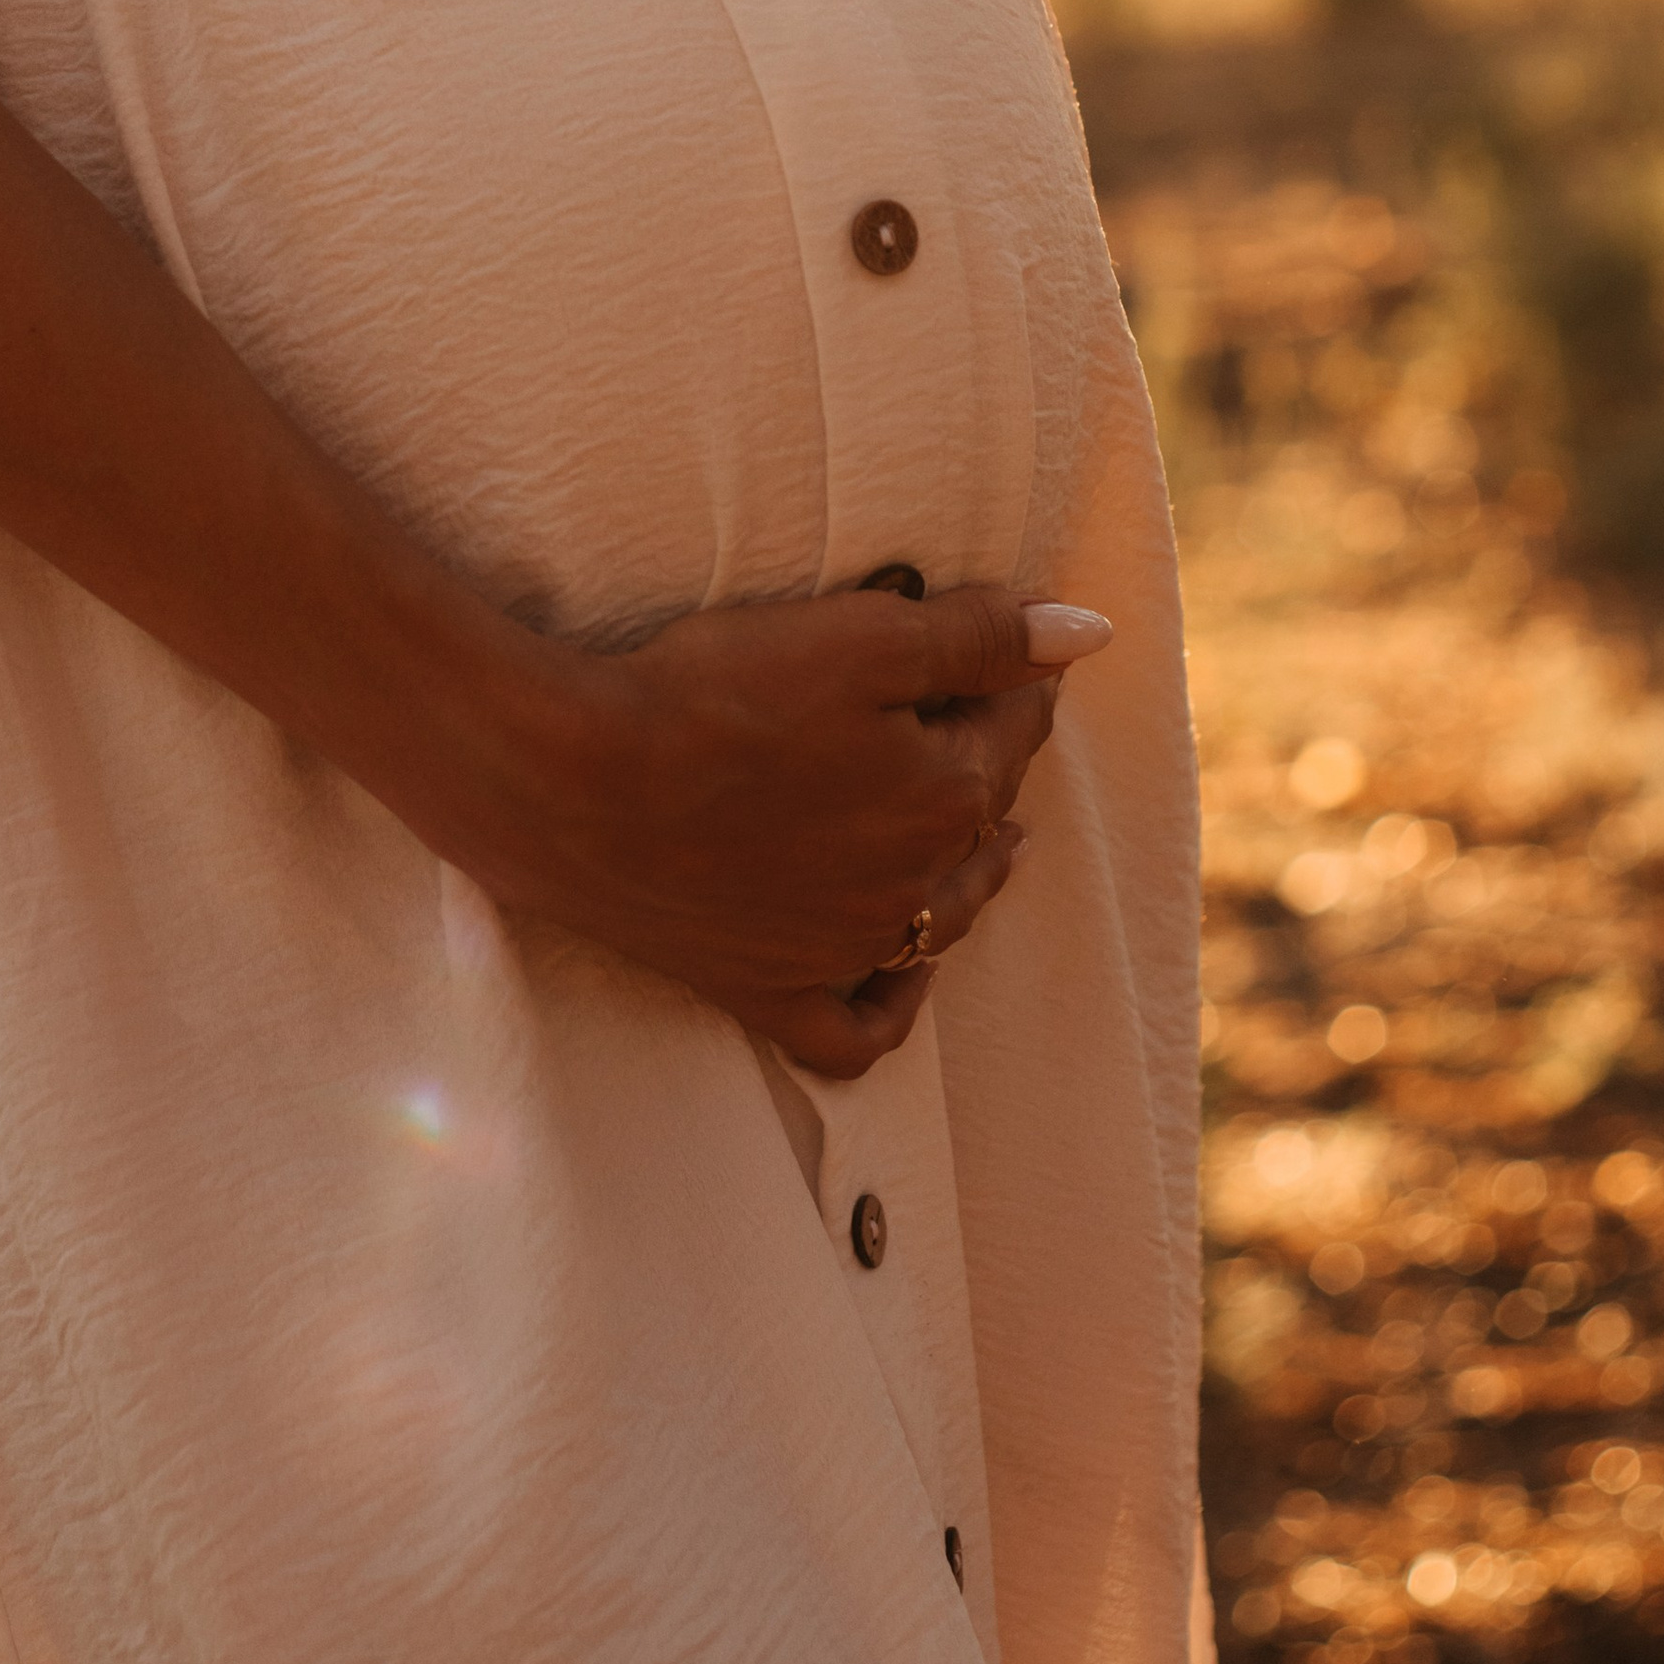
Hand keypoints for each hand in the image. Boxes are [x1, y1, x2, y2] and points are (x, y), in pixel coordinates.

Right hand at [442, 581, 1109, 1078]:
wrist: (574, 782)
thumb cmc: (713, 693)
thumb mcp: (860, 636)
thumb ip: (980, 635)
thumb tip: (1089, 632)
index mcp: (943, 800)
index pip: (1010, 731)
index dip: (1015, 681)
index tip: (1011, 651)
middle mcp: (907, 890)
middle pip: (980, 823)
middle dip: (994, 769)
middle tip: (989, 718)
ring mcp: (835, 951)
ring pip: (938, 923)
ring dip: (969, 872)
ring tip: (981, 832)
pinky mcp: (761, 989)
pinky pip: (850, 1031)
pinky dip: (887, 1007)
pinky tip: (900, 979)